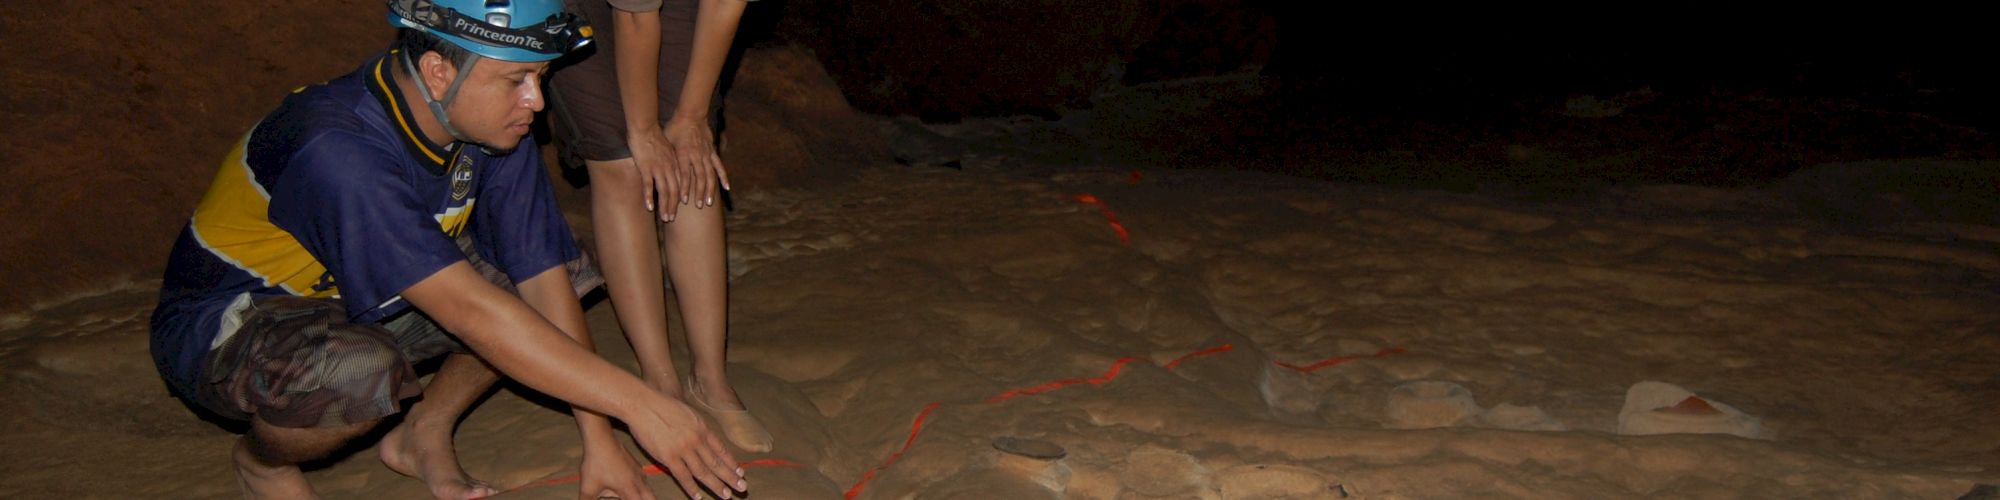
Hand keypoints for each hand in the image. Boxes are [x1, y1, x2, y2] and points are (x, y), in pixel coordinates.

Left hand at [579, 441, 655, 499]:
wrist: (601, 440)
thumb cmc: (596, 464)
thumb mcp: (588, 488)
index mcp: (629, 490)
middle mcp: (638, 482)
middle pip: (651, 498)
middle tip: (634, 498)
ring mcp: (639, 472)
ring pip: (647, 489)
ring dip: (642, 495)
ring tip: (630, 495)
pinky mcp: (636, 465)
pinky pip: (642, 479)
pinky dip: (638, 486)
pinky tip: (627, 485)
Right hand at [625, 125, 684, 221]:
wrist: (645, 127)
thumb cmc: (655, 138)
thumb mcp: (668, 151)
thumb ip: (671, 162)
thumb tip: (672, 171)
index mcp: (676, 164)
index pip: (681, 185)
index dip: (680, 199)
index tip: (678, 209)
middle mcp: (670, 168)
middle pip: (674, 191)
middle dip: (673, 207)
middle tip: (670, 219)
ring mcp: (658, 168)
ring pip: (664, 191)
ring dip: (664, 206)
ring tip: (664, 217)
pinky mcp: (646, 167)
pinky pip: (649, 185)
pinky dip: (649, 197)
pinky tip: (649, 207)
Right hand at [627, 398, 743, 499]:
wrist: (643, 404)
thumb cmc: (661, 405)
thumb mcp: (687, 413)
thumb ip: (696, 427)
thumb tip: (703, 437)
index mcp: (702, 428)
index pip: (721, 449)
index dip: (731, 462)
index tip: (740, 472)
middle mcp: (696, 439)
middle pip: (716, 462)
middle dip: (730, 477)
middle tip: (742, 487)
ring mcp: (683, 449)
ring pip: (703, 472)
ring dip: (716, 485)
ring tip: (727, 495)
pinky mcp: (668, 457)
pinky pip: (683, 476)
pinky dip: (691, 488)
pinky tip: (698, 497)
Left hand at [661, 116, 731, 218]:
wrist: (691, 115)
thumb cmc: (675, 128)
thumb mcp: (667, 141)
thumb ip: (667, 157)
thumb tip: (658, 171)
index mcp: (684, 153)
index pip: (685, 174)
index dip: (685, 188)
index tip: (684, 201)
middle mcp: (697, 156)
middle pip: (699, 177)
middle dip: (698, 193)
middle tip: (698, 206)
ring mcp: (706, 155)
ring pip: (709, 174)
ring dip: (709, 189)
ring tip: (709, 202)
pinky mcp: (712, 153)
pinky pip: (719, 167)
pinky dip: (723, 177)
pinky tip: (726, 188)